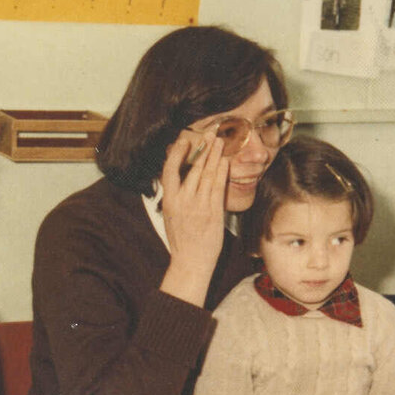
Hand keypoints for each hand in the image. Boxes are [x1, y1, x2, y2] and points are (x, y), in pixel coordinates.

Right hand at [157, 128, 230, 305]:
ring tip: (220, 142)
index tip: (183, 141)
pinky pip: (219, 187)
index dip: (177, 154)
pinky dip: (222, 172)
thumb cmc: (181, 239)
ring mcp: (199, 206)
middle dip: (203, 149)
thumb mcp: (170, 216)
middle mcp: (183, 201)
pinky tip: (225, 161)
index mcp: (169, 201)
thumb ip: (175, 196)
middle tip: (210, 134)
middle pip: (193, 168)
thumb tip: (180, 178)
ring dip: (215, 156)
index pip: (169, 171)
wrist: (191, 260)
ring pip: (207, 174)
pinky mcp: (214, 211)